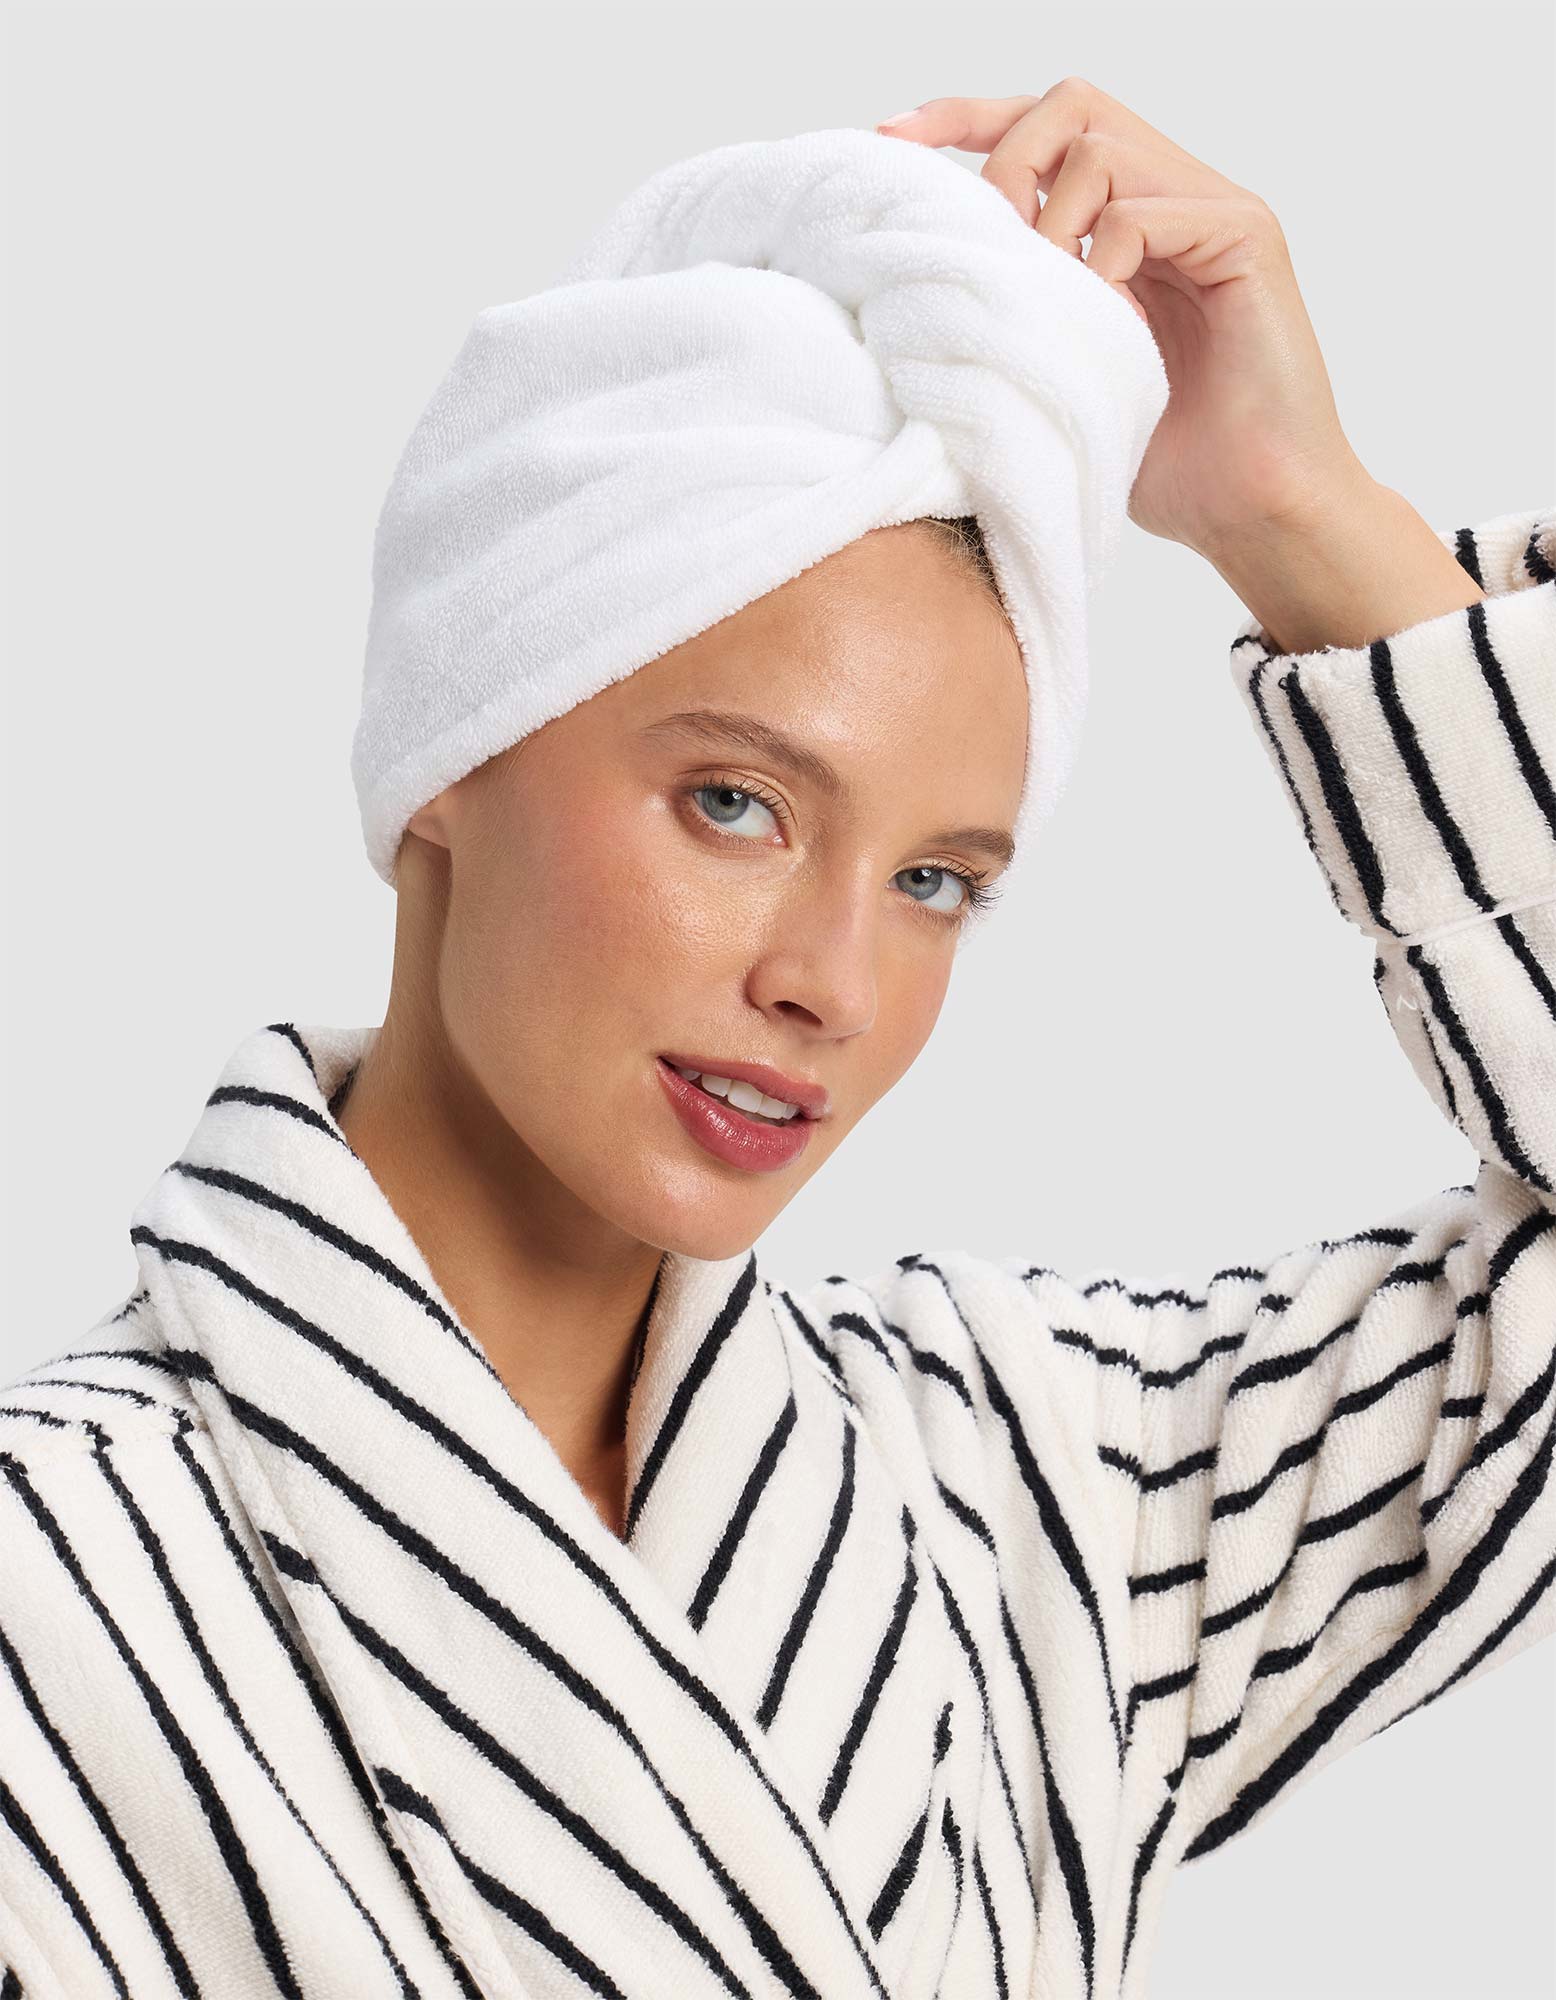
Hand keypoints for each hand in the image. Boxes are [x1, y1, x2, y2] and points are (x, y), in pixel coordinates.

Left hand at [876, 82, 1372, 562]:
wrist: (1252, 513)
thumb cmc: (1168, 466)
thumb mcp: (1059, 381)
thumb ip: (1014, 319)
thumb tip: (919, 284)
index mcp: (1124, 223)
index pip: (1041, 131)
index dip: (962, 121)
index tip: (890, 142)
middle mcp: (1172, 198)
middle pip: (1069, 106)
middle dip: (1004, 159)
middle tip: (983, 243)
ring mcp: (1213, 210)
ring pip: (1101, 149)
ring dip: (1051, 225)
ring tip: (1050, 306)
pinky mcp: (1247, 235)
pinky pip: (1145, 211)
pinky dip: (1103, 264)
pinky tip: (1105, 325)